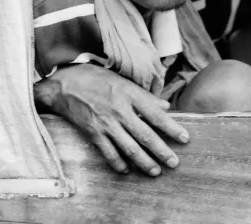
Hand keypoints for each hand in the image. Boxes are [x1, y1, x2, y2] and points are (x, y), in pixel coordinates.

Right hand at [34, 64, 189, 175]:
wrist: (65, 84)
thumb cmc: (97, 79)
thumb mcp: (123, 81)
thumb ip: (145, 96)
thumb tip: (165, 106)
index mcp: (130, 94)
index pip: (156, 114)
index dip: (172, 128)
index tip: (185, 139)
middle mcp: (120, 110)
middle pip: (145, 136)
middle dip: (162, 152)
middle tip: (174, 163)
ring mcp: (106, 124)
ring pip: (129, 148)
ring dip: (145, 162)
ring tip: (156, 171)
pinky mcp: (93, 133)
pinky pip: (109, 153)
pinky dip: (119, 164)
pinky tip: (127, 170)